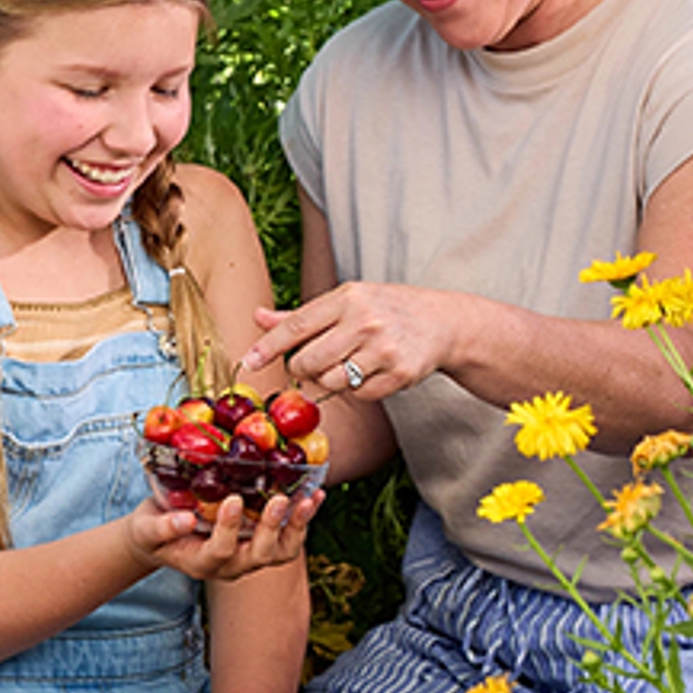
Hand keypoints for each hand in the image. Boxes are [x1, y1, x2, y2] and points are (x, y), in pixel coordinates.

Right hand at [127, 488, 319, 582]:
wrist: (161, 534)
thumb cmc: (152, 530)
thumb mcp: (147, 529)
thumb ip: (161, 528)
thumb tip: (185, 520)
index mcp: (203, 564)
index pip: (222, 552)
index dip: (229, 529)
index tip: (232, 500)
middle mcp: (232, 565)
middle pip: (260, 555)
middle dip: (272, 528)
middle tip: (279, 500)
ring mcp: (250, 555)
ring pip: (282, 551)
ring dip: (298, 526)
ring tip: (308, 499)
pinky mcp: (263, 541)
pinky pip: (290, 536)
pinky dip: (304, 517)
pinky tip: (316, 495)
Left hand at [246, 280, 472, 403]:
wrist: (443, 323)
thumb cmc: (387, 309)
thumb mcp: (348, 301)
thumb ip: (302, 315)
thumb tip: (257, 317)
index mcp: (348, 298)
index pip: (297, 326)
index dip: (269, 347)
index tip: (249, 363)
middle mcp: (365, 321)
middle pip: (308, 362)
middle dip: (303, 369)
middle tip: (312, 364)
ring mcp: (384, 349)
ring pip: (331, 382)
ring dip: (330, 381)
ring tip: (346, 366)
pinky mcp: (400, 374)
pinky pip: (359, 394)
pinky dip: (358, 389)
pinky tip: (370, 372)